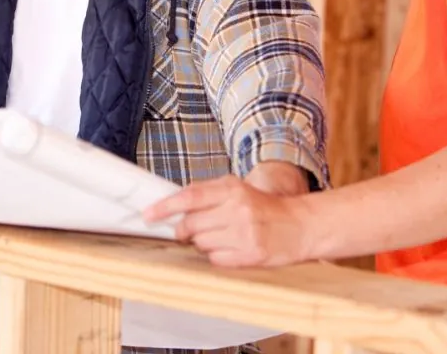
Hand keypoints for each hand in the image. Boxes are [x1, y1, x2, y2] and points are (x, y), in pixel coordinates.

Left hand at [142, 174, 312, 266]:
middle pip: (191, 224)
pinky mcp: (250, 254)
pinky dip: (217, 256)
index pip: (190, 197)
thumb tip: (173, 207)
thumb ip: (208, 195)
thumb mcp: (238, 191)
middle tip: (192, 230)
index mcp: (232, 188)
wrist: (299, 225)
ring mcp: (244, 233)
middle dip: (185, 230)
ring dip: (204, 243)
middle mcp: (237, 209)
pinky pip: (215, 259)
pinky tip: (231, 248)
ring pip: (201, 244)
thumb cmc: (263, 208)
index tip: (148, 215)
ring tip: (223, 236)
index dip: (165, 207)